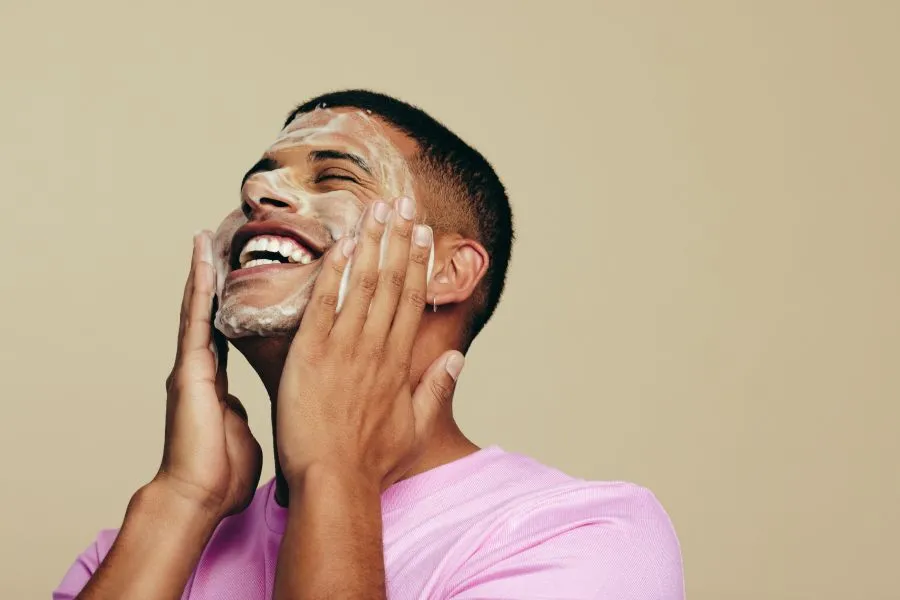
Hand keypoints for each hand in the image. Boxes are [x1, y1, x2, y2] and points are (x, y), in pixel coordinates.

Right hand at [155, 231, 262, 519]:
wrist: (197, 496)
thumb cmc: (220, 473)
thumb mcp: (241, 429)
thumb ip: (242, 409)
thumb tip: (250, 401)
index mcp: (214, 381)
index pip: (225, 331)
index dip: (229, 303)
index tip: (238, 274)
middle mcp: (200, 368)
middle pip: (208, 312)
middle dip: (212, 277)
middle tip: (218, 240)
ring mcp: (192, 366)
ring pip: (199, 307)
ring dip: (202, 272)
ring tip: (206, 237)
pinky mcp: (189, 369)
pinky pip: (196, 318)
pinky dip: (199, 287)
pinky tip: (202, 260)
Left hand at [276, 196, 465, 490]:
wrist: (333, 480)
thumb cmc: (372, 461)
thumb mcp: (416, 427)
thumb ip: (437, 388)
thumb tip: (458, 358)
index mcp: (398, 362)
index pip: (410, 300)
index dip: (417, 262)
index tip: (421, 232)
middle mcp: (375, 346)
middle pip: (391, 282)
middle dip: (398, 239)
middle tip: (402, 202)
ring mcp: (343, 347)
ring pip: (362, 284)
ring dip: (371, 243)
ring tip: (378, 209)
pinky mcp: (311, 353)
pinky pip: (324, 303)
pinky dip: (334, 272)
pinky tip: (341, 244)